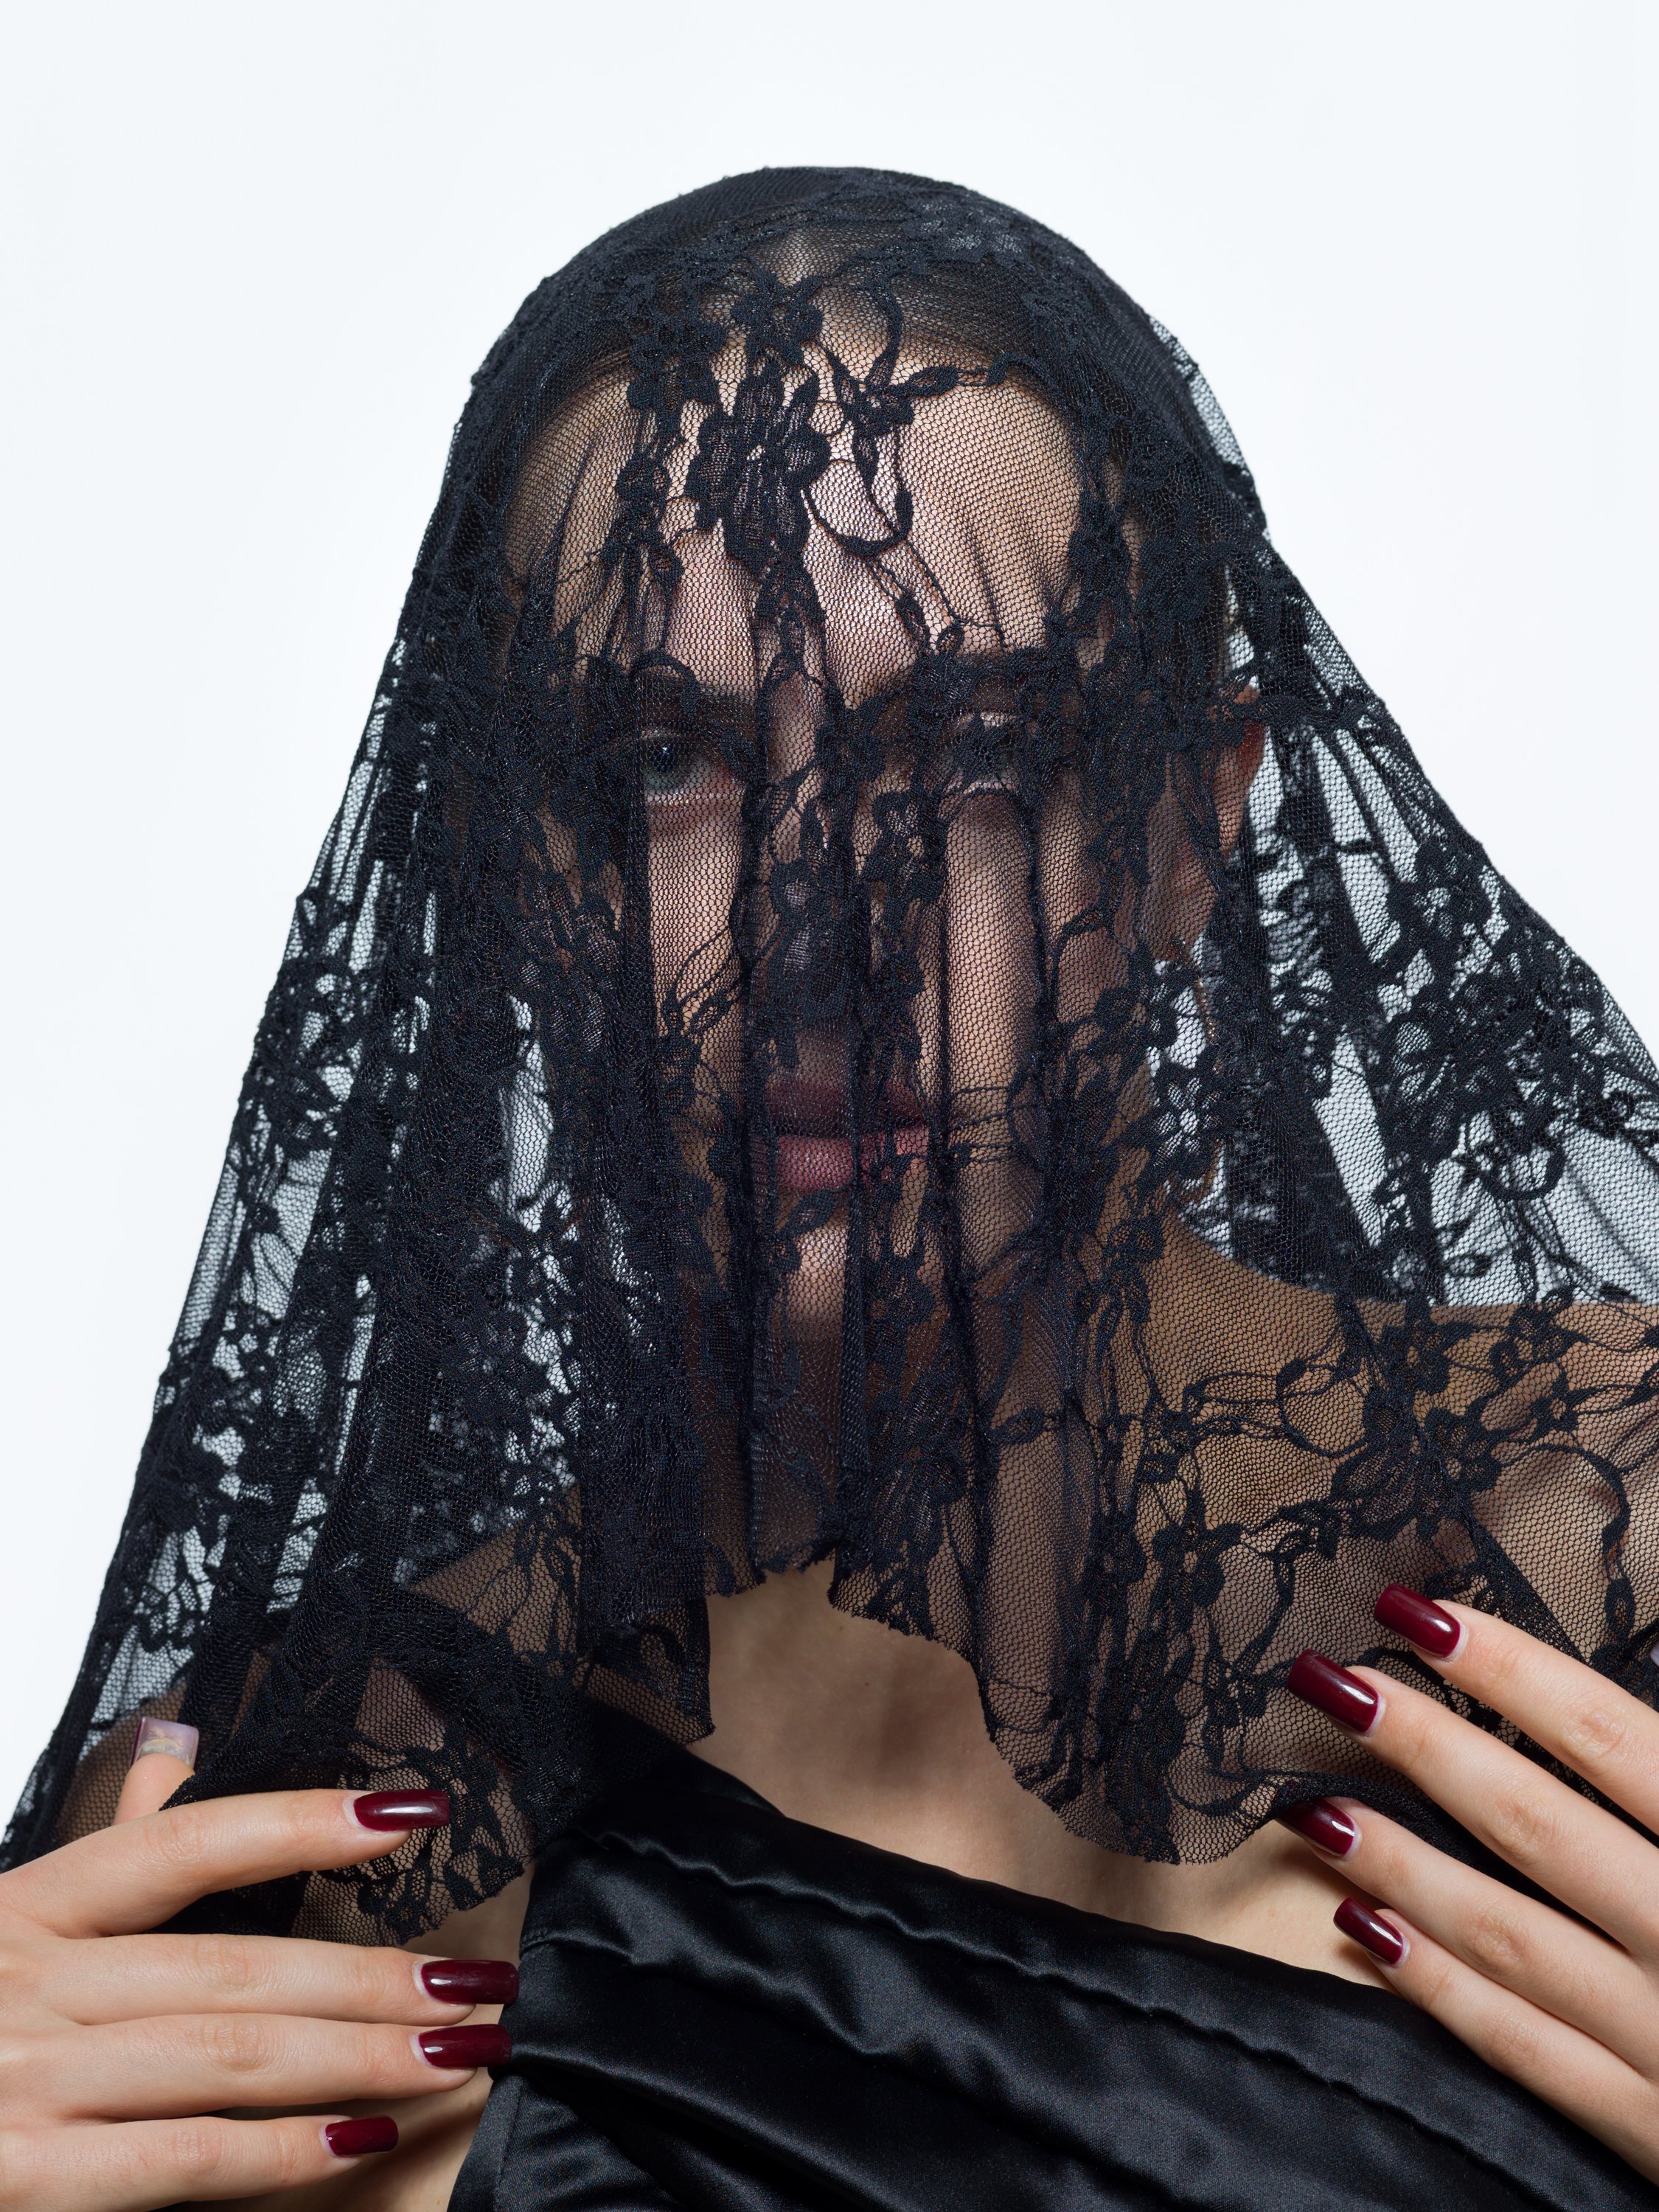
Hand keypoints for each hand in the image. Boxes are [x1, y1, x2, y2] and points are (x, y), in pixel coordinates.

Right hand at [0, 1727, 516, 2209]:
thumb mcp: (0, 1927)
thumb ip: (98, 1855)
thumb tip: (174, 1753)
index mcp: (25, 1909)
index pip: (186, 1843)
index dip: (306, 1822)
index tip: (417, 1811)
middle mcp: (24, 1982)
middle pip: (238, 1964)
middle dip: (378, 1975)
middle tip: (489, 1980)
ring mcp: (22, 2081)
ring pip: (228, 2055)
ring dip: (361, 2056)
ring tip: (460, 2052)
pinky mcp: (18, 2179)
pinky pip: (177, 2159)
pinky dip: (279, 2152)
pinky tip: (362, 2143)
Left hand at [1279, 1589, 1658, 2182]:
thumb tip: (1636, 1686)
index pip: (1612, 1740)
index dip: (1511, 1672)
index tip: (1420, 1612)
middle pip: (1537, 1827)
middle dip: (1424, 1746)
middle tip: (1326, 1677)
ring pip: (1512, 1938)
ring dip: (1401, 1864)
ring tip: (1313, 1799)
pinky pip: (1534, 2057)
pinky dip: (1444, 1994)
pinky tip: (1364, 1935)